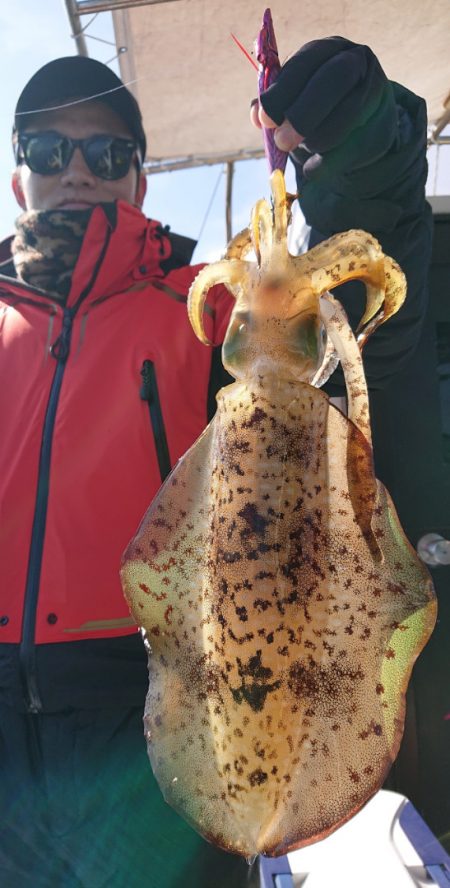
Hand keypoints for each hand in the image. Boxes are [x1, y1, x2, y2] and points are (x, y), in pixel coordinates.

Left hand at [251, 37, 395, 164]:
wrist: (359, 128)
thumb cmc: (317, 109)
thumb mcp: (294, 99)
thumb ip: (274, 104)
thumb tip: (256, 115)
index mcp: (327, 50)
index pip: (305, 62)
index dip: (282, 91)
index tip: (264, 119)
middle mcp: (356, 61)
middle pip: (332, 80)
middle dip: (303, 114)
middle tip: (282, 143)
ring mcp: (375, 92)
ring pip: (348, 113)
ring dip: (317, 139)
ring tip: (301, 150)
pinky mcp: (383, 126)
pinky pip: (356, 146)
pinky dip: (329, 163)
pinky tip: (313, 169)